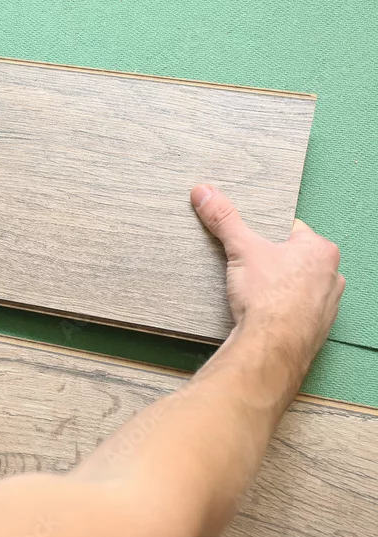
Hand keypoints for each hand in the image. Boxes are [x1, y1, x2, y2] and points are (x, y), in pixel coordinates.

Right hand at [191, 184, 344, 370]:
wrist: (272, 345)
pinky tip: (263, 316)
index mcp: (321, 250)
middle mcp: (332, 276)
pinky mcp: (316, 330)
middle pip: (295, 260)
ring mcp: (327, 305)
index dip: (266, 237)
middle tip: (249, 270)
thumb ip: (224, 219)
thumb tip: (204, 191)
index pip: (291, 232)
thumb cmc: (268, 295)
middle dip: (273, 265)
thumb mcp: (241, 248)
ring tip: (254, 295)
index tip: (250, 244)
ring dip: (279, 290)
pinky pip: (297, 313)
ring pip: (298, 288)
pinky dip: (282, 313)